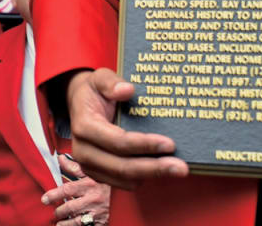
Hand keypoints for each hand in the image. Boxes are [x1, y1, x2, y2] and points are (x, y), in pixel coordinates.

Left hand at [44, 159, 111, 225]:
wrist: (127, 195)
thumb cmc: (108, 183)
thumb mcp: (93, 173)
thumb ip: (75, 167)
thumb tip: (60, 158)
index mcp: (89, 185)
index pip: (67, 190)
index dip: (53, 195)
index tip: (44, 199)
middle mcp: (93, 199)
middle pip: (70, 208)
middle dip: (59, 211)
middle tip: (55, 212)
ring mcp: (98, 213)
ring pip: (78, 221)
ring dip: (66, 224)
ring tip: (59, 224)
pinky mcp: (103, 222)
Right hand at [64, 68, 184, 188]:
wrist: (80, 105)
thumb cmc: (93, 91)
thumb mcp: (100, 78)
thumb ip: (111, 82)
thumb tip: (127, 90)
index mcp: (84, 126)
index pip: (118, 142)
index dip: (145, 145)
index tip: (170, 144)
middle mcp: (83, 151)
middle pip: (122, 168)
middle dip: (154, 169)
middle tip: (181, 168)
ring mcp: (90, 166)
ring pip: (125, 180)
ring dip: (152, 175)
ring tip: (176, 168)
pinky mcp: (99, 175)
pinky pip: (124, 184)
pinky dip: (144, 178)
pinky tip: (160, 168)